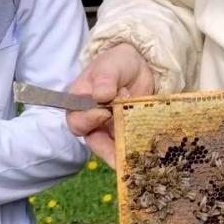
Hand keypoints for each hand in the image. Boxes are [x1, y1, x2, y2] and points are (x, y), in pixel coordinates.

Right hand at [65, 44, 155, 165]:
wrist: (138, 65)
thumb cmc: (116, 64)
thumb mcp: (109, 67)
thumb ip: (104, 79)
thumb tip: (101, 96)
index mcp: (79, 104)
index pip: (77, 121)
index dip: (88, 121)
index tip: (105, 112)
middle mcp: (92, 121)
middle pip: (94, 141)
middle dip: (108, 149)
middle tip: (123, 153)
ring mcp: (110, 129)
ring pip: (112, 148)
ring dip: (123, 154)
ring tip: (136, 159)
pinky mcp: (126, 133)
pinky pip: (129, 145)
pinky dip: (136, 150)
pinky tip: (146, 154)